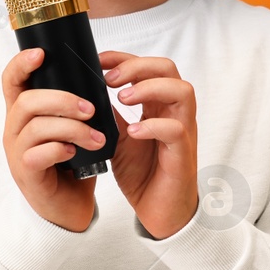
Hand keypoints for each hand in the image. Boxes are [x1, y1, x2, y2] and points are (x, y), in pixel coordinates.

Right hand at [0, 47, 101, 232]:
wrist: (67, 210)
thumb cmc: (70, 166)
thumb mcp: (69, 129)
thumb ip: (73, 108)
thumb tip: (96, 80)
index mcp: (23, 115)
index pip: (11, 81)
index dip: (22, 63)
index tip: (42, 53)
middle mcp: (14, 130)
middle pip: (27, 101)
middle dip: (62, 100)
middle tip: (90, 109)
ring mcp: (17, 153)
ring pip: (36, 127)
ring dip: (73, 129)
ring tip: (98, 138)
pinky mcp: (27, 174)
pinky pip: (38, 154)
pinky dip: (60, 149)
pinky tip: (76, 154)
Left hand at [100, 51, 198, 238]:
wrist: (158, 212)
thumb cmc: (143, 173)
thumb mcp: (118, 138)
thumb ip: (110, 114)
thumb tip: (87, 92)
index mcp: (158, 105)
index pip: (149, 66)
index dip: (124, 58)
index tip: (98, 61)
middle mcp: (174, 113)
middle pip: (168, 69)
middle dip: (136, 66)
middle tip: (109, 79)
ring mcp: (182, 131)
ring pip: (182, 91)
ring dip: (149, 88)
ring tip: (122, 98)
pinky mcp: (182, 154)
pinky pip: (176, 130)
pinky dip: (153, 126)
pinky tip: (133, 132)